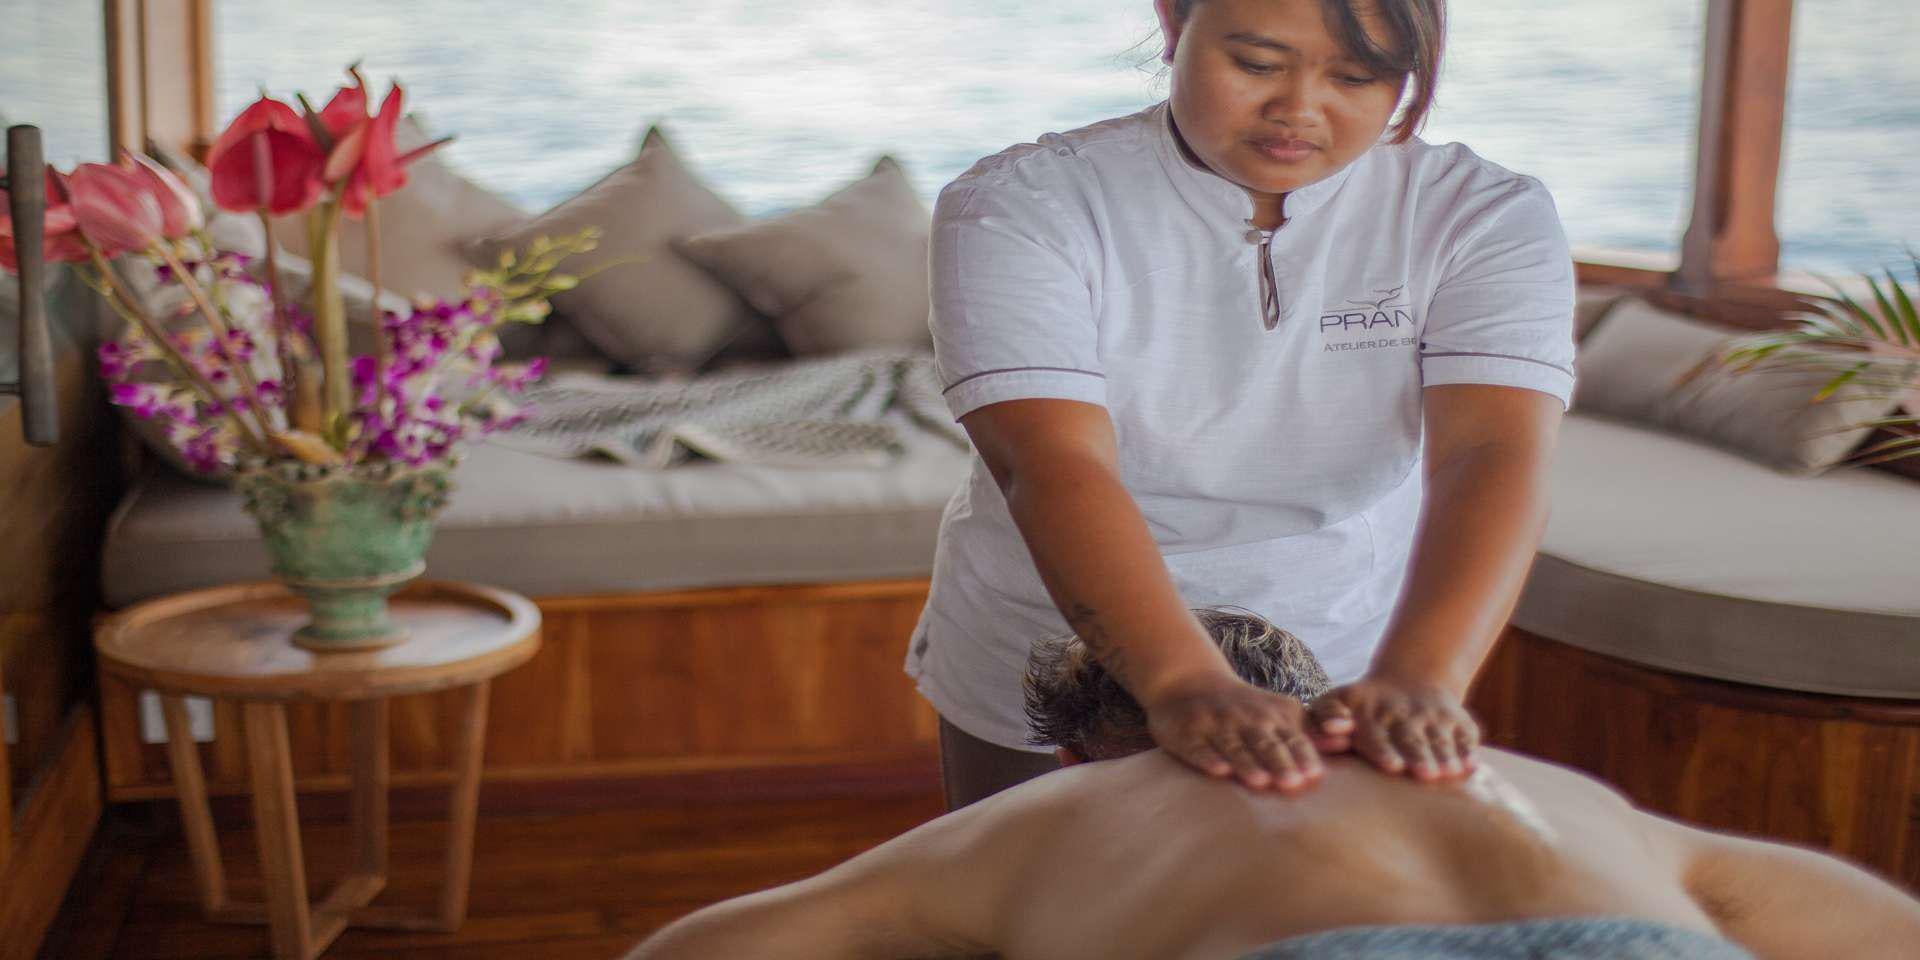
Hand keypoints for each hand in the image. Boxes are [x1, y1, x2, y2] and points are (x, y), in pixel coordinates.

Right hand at [1142, 669, 1348, 793]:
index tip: (1314, 775)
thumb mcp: (1279, 712)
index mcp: (1272, 716)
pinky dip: (1208, 758)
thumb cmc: (1244, 709)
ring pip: (1234, 747)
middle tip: (1292, 783)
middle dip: (1279, 762)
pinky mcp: (1187, 733)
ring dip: (1247, 764)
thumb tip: (1348, 740)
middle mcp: (1245, 719)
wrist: (1189, 684)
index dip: (1302, 755)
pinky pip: (1198, 748)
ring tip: (1260, 782)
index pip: (1291, 738)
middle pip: (1264, 743)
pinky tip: (1217, 771)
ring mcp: (1215, 725)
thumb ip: (1312, 729)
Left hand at [1308, 675, 1478, 782]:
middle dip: (1418, 756)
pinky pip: (1466, 735)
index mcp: (1370, 714)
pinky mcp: (1458, 721)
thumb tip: (1330, 728)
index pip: (1376, 735)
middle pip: (1411, 740)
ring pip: (1439, 740)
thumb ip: (1325, 714)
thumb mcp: (1336, 700)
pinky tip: (1472, 765)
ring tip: (1450, 772)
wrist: (1409, 680)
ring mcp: (1433, 718)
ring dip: (1445, 756)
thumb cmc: (1361, 706)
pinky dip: (1469, 749)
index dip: (1384, 749)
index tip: (1391, 765)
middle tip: (1424, 774)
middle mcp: (1404, 716)